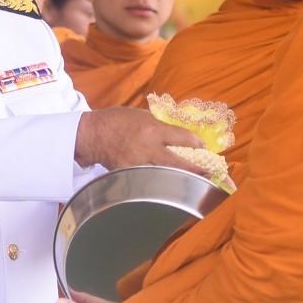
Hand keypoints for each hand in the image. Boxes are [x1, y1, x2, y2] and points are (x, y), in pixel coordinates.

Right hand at [74, 107, 204, 172]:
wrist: (93, 135)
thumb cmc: (118, 121)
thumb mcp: (142, 116)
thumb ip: (161, 127)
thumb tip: (181, 136)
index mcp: (152, 129)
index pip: (181, 137)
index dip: (196, 142)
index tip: (203, 146)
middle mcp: (147, 149)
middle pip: (177, 163)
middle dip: (195, 170)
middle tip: (209, 174)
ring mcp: (138, 164)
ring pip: (164, 176)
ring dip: (179, 180)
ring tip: (193, 183)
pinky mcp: (129, 175)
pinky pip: (148, 180)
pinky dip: (159, 183)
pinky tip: (168, 186)